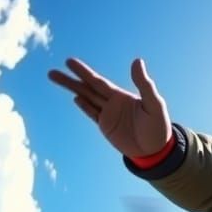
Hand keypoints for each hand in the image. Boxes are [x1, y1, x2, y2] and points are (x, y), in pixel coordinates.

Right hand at [48, 57, 171, 158]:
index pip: (98, 82)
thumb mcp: (154, 104)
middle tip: (52, 72)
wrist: (156, 151)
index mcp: (121, 96)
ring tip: (57, 82)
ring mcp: (108, 114)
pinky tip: (76, 98)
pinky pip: (93, 114)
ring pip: (86, 99)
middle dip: (70, 80)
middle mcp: (113, 102)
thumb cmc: (159, 126)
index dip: (83, 72)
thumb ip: (144, 84)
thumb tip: (137, 61)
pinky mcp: (107, 127)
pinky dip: (84, 106)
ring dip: (72, 90)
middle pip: (87, 89)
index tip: (68, 61)